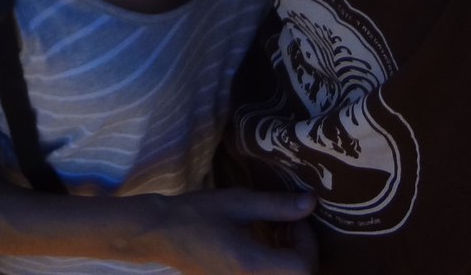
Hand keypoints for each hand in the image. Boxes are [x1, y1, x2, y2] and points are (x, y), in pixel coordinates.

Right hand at [147, 188, 317, 274]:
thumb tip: (311, 203)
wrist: (160, 234)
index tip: (295, 219)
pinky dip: (272, 260)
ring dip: (287, 254)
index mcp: (253, 267)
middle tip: (286, 221)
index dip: (307, 242)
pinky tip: (260, 239)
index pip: (303, 267)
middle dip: (300, 248)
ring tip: (274, 227)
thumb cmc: (197, 215)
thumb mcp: (239, 203)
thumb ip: (278, 206)